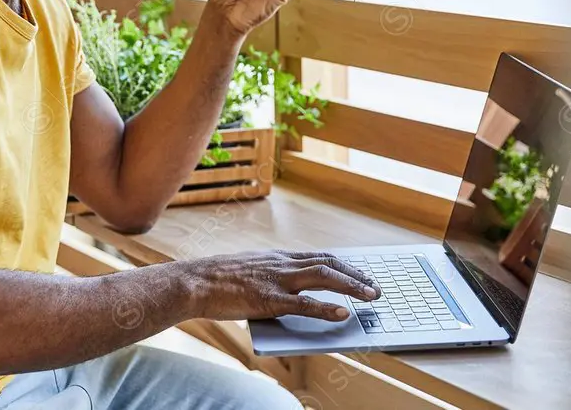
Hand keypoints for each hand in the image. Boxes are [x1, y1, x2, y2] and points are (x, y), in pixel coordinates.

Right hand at [181, 250, 380, 321]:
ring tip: (370, 296)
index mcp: (278, 257)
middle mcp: (282, 264)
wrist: (194, 282)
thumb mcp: (251, 271)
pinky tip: (342, 314)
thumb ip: (273, 278)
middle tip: (375, 287)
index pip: (320, 257)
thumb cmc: (218, 280)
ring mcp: (276, 280)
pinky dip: (326, 309)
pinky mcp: (267, 300)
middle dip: (356, 275)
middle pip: (329, 264)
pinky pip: (303, 304)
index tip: (361, 273)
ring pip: (323, 278)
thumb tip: (292, 294)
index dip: (345, 265)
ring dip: (351, 286)